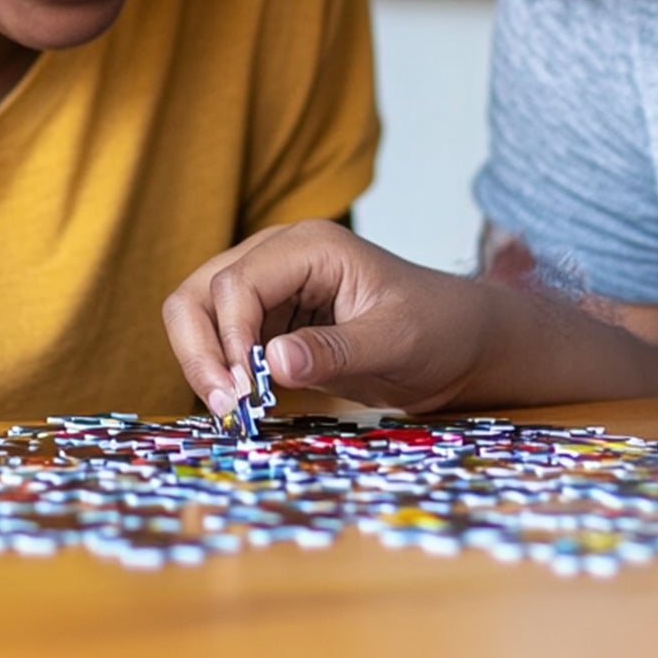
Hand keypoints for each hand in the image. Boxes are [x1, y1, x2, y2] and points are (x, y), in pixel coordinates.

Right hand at [162, 221, 492, 419]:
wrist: (459, 341)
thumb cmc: (437, 329)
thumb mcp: (395, 341)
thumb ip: (335, 350)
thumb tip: (274, 363)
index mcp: (310, 246)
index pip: (238, 283)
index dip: (232, 338)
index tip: (248, 392)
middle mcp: (279, 256)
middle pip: (199, 292)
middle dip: (200, 351)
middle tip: (226, 408)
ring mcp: (269, 286)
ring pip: (199, 315)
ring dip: (204, 363)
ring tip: (232, 412)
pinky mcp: (269, 319)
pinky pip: (222, 340)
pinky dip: (220, 372)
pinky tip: (242, 407)